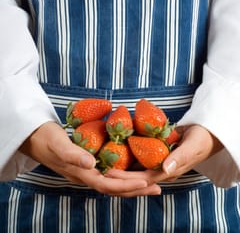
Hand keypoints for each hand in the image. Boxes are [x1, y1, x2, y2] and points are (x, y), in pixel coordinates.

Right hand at [19, 121, 159, 195]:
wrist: (34, 137)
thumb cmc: (46, 138)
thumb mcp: (58, 144)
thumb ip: (73, 154)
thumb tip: (91, 164)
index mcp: (81, 173)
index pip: (108, 184)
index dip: (127, 185)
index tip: (146, 183)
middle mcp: (86, 176)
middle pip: (115, 188)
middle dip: (136, 189)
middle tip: (158, 186)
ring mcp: (87, 172)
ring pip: (113, 183)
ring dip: (132, 184)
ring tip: (151, 183)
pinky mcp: (88, 165)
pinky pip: (109, 174)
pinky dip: (123, 175)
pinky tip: (132, 171)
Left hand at [106, 124, 222, 184]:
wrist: (206, 134)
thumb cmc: (201, 140)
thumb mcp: (192, 146)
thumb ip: (179, 157)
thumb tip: (165, 168)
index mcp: (168, 171)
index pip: (142, 178)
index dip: (125, 177)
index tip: (109, 172)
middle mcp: (161, 169)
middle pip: (136, 175)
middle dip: (118, 172)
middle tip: (100, 166)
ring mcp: (159, 162)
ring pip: (137, 167)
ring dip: (122, 164)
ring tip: (105, 159)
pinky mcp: (157, 153)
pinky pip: (142, 156)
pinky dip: (130, 153)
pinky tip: (118, 147)